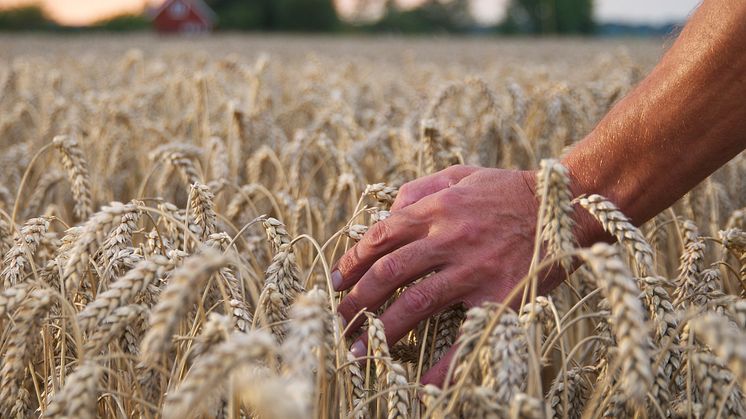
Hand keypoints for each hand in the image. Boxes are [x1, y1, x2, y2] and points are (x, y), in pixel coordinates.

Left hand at [332, 165, 561, 385]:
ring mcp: (474, 269)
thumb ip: (419, 189)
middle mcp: (449, 238)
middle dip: (356, 300)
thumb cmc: (507, 190)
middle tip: (338, 321)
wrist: (565, 205)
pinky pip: (465, 335)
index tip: (335, 282)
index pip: (379, 237)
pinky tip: (421, 384)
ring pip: (415, 303)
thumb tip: (385, 213)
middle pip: (388, 272)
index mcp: (436, 209)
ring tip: (358, 350)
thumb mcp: (460, 174)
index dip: (351, 262)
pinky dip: (442, 364)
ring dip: (381, 329)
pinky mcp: (500, 296)